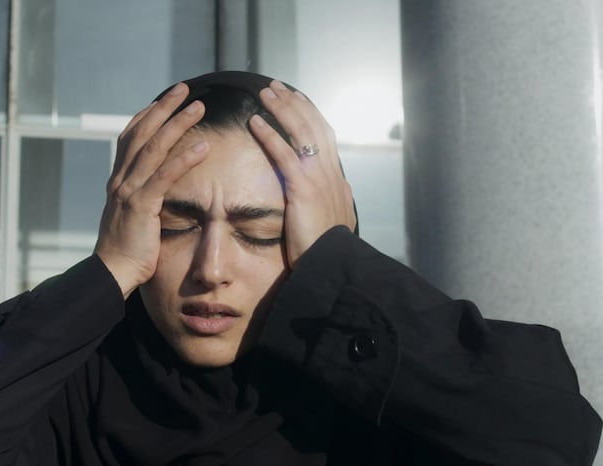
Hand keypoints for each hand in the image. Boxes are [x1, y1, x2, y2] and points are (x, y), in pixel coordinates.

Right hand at [95, 83, 208, 297]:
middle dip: (163, 108)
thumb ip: (142, 196)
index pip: (130, 137)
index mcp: (118, 180)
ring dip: (177, 124)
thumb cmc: (127, 249)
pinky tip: (203, 147)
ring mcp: (129, 191)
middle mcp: (120, 180)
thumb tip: (156, 188)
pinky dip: (184, 159)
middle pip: (141, 133)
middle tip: (184, 89)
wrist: (112, 272)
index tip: (163, 99)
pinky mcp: (141, 206)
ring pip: (153, 148)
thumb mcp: (132, 215)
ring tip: (198, 108)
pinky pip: (164, 176)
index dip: (146, 115)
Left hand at [248, 80, 356, 266]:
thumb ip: (342, 198)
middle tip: (276, 86)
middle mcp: (330, 172)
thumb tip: (346, 187)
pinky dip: (270, 135)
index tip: (297, 98)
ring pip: (300, 132)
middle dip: (294, 103)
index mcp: (337, 177)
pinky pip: (284, 154)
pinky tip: (256, 121)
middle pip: (313, 125)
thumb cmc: (332, 247)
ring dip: (281, 109)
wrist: (334, 263)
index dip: (310, 114)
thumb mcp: (342, 217)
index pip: (324, 135)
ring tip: (265, 94)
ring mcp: (318, 178)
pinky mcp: (303, 189)